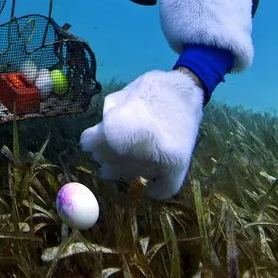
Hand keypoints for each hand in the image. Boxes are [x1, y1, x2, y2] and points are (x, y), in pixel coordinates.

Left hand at [80, 70, 204, 199]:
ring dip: (125, 170)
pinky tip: (149, 180)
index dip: (91, 142)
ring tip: (128, 158)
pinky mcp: (178, 165)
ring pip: (132, 176)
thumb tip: (94, 143)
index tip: (93, 141)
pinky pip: (162, 189)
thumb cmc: (149, 89)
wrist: (186, 88)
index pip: (92, 145)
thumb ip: (105, 121)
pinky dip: (154, 187)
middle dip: (106, 157)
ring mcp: (160, 157)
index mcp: (120, 124)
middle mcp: (139, 144)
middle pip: (110, 163)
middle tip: (109, 151)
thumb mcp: (119, 97)